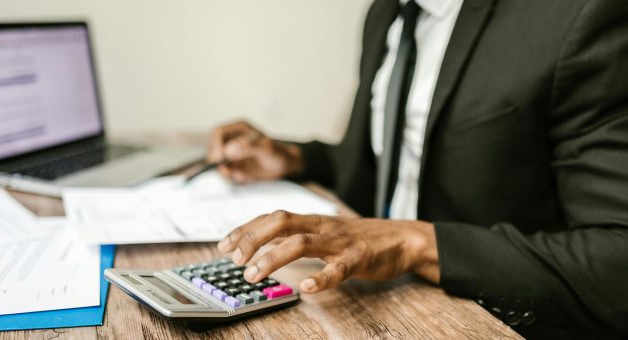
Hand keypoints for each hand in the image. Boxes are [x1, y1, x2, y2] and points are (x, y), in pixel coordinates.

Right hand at [208, 121, 302, 182]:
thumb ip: (248, 147)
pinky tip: (246, 177)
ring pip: (217, 163)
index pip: (218, 133)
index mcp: (238, 129)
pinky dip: (233, 178)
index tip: (220, 158)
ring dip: (227, 172)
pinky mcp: (233, 167)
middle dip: (218, 161)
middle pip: (213, 149)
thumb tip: (229, 150)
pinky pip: (225, 174)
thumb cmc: (277, 153)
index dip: (215, 145)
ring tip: (243, 175)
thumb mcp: (266, 148)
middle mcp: (232, 140)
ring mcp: (231, 154)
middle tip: (229, 170)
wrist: (284, 166)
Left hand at [217, 210, 439, 292]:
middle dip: (253, 238)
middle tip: (235, 259)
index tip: (224, 245)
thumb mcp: (324, 233)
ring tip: (254, 274)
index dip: (246, 229)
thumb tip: (264, 248)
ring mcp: (340, 240)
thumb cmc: (360, 238)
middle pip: (281, 222)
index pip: (272, 218)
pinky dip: (321, 277)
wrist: (403, 238)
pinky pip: (339, 267)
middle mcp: (322, 225)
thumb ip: (298, 236)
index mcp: (312, 220)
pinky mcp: (360, 257)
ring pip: (302, 242)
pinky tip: (306, 287)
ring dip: (273, 257)